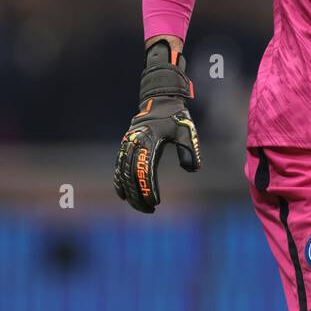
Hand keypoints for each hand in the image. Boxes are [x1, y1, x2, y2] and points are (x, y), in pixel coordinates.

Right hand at [113, 41, 200, 212]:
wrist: (160, 99)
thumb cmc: (175, 116)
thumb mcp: (186, 130)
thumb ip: (190, 149)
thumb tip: (192, 169)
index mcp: (149, 140)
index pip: (146, 169)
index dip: (149, 188)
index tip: (155, 202)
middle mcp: (134, 143)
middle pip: (131, 175)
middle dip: (138, 195)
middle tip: (149, 210)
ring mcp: (127, 144)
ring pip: (123, 172)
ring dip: (129, 192)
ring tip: (139, 207)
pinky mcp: (126, 146)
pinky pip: (118, 166)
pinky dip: (119, 181)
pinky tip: (122, 195)